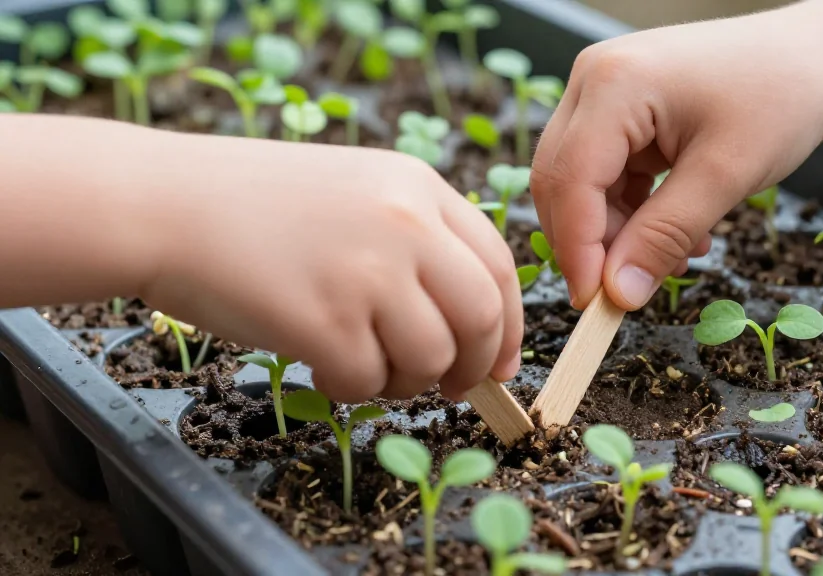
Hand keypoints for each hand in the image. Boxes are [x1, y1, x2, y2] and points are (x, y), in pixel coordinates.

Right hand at [144, 132, 521, 402]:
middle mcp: (406, 224)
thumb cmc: (252, 205)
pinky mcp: (325, 320)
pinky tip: (319, 363)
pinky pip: (369, 381)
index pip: (499, 265)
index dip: (509, 326)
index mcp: (418, 186)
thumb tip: (468, 319)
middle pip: (482, 316)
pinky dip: (351, 387)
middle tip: (449, 386)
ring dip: (405, 380)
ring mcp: (368, 272)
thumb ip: (416, 238)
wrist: (163, 203)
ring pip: (432, 358)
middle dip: (474, 366)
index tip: (500, 363)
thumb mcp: (356, 191)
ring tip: (361, 363)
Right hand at [530, 0, 822, 309]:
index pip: (570, 180)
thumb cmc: (782, 95)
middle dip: (594, 243)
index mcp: (614, 83)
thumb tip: (619, 293)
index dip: (578, 248)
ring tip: (680, 253)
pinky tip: (679, 231)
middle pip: (563, 181)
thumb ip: (664, 236)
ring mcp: (603, 92)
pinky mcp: (619, 110)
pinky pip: (606, 175)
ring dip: (621, 232)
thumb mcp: (725, 174)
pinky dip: (635, 212)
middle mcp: (594, 79)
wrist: (817, 56)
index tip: (596, 302)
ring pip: (582, 184)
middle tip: (630, 290)